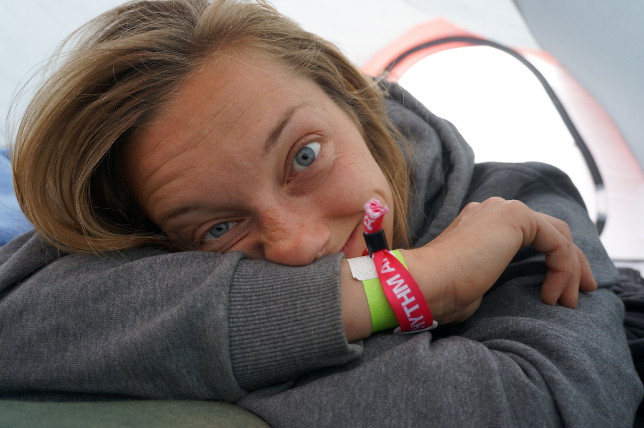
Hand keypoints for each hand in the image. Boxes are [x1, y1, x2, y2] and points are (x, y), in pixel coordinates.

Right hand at [403, 197, 596, 323]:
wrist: (428, 282)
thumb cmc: (444, 290)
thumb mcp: (477, 282)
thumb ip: (496, 273)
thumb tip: (525, 288)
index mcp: (482, 223)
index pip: (532, 234)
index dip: (553, 261)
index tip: (559, 293)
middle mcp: (494, 210)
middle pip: (553, 231)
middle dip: (572, 263)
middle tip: (579, 293)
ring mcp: (504, 210)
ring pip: (559, 236)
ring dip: (570, 272)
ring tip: (567, 303)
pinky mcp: (516, 218)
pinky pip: (557, 244)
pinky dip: (562, 272)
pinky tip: (551, 295)